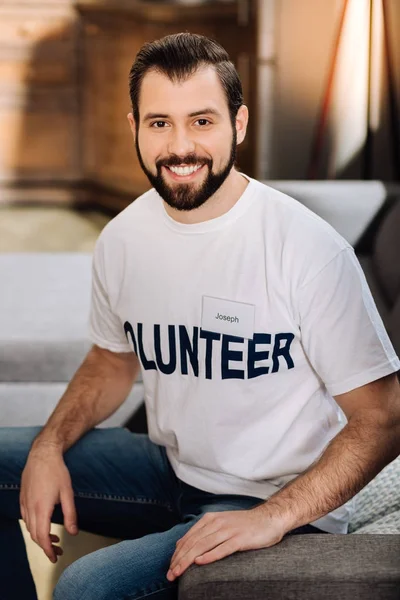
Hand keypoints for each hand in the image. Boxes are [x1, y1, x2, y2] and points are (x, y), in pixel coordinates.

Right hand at [20, 444, 77, 562]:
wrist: (42, 454)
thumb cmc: (57, 472)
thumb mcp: (68, 493)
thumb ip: (70, 514)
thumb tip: (73, 532)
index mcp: (42, 508)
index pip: (42, 537)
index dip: (48, 550)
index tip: (55, 557)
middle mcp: (30, 508)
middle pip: (35, 535)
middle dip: (46, 547)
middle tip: (58, 551)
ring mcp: (24, 503)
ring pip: (29, 528)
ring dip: (40, 537)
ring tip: (54, 539)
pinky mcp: (22, 499)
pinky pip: (25, 518)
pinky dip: (33, 527)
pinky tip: (43, 524)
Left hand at [167, 507, 286, 580]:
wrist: (269, 518)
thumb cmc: (244, 525)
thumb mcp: (221, 525)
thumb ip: (204, 533)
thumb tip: (183, 545)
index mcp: (210, 519)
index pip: (188, 538)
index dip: (177, 553)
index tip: (170, 567)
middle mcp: (217, 523)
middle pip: (193, 543)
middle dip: (179, 559)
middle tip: (170, 575)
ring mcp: (228, 530)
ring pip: (203, 545)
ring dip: (188, 560)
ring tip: (179, 572)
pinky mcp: (240, 539)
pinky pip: (222, 548)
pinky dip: (210, 555)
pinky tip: (200, 563)